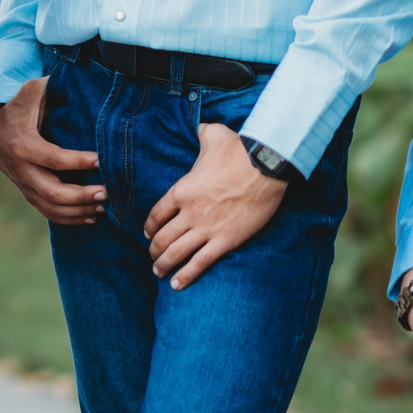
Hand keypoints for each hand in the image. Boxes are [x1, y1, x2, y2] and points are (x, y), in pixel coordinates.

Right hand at [0, 78, 104, 225]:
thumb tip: (81, 78)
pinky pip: (48, 213)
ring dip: (79, 210)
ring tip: (104, 206)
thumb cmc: (18, 108)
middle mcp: (22, 170)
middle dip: (82, 196)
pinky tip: (91, 216)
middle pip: (53, 193)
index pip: (54, 159)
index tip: (102, 160)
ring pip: (52, 208)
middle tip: (108, 192)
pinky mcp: (28, 194)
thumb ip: (53, 86)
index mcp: (23, 145)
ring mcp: (24, 185)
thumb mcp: (32, 92)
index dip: (79, 162)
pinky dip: (70, 219)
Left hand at [143, 123, 285, 288]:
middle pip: (162, 237)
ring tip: (158, 271)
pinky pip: (200, 262)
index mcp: (181, 190)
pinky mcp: (226, 240)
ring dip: (164, 264)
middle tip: (151, 257)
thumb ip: (202, 134)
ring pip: (177, 252)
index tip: (147, 233)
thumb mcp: (213, 135)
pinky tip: (177, 285)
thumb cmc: (239, 149)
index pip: (157, 214)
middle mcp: (189, 212)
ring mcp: (207, 228)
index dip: (149, 226)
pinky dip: (187, 275)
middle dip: (154, 249)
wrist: (265, 165)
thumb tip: (201, 127)